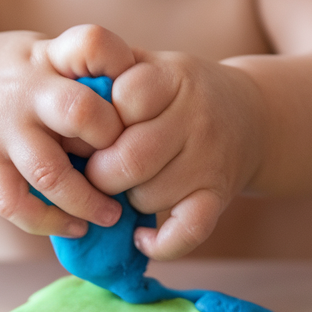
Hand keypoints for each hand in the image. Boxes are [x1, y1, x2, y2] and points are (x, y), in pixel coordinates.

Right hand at [0, 24, 135, 236]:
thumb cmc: (14, 75)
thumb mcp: (47, 56)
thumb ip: (88, 76)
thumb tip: (147, 116)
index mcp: (51, 57)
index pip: (93, 44)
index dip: (122, 65)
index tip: (137, 93)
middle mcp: (28, 91)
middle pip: (81, 112)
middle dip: (111, 143)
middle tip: (129, 164)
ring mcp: (4, 129)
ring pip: (51, 173)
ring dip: (88, 201)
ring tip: (112, 214)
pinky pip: (15, 203)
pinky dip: (49, 223)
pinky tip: (74, 227)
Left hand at [84, 50, 263, 258]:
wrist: (252, 116)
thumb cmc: (179, 94)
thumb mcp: (150, 66)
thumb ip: (107, 74)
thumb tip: (59, 112)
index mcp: (173, 79)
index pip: (124, 100)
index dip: (97, 121)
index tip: (89, 131)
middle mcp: (197, 119)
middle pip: (129, 159)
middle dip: (100, 173)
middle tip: (95, 172)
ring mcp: (210, 161)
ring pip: (148, 197)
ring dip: (125, 202)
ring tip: (126, 189)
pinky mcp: (219, 197)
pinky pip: (188, 231)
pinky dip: (160, 244)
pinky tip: (141, 237)